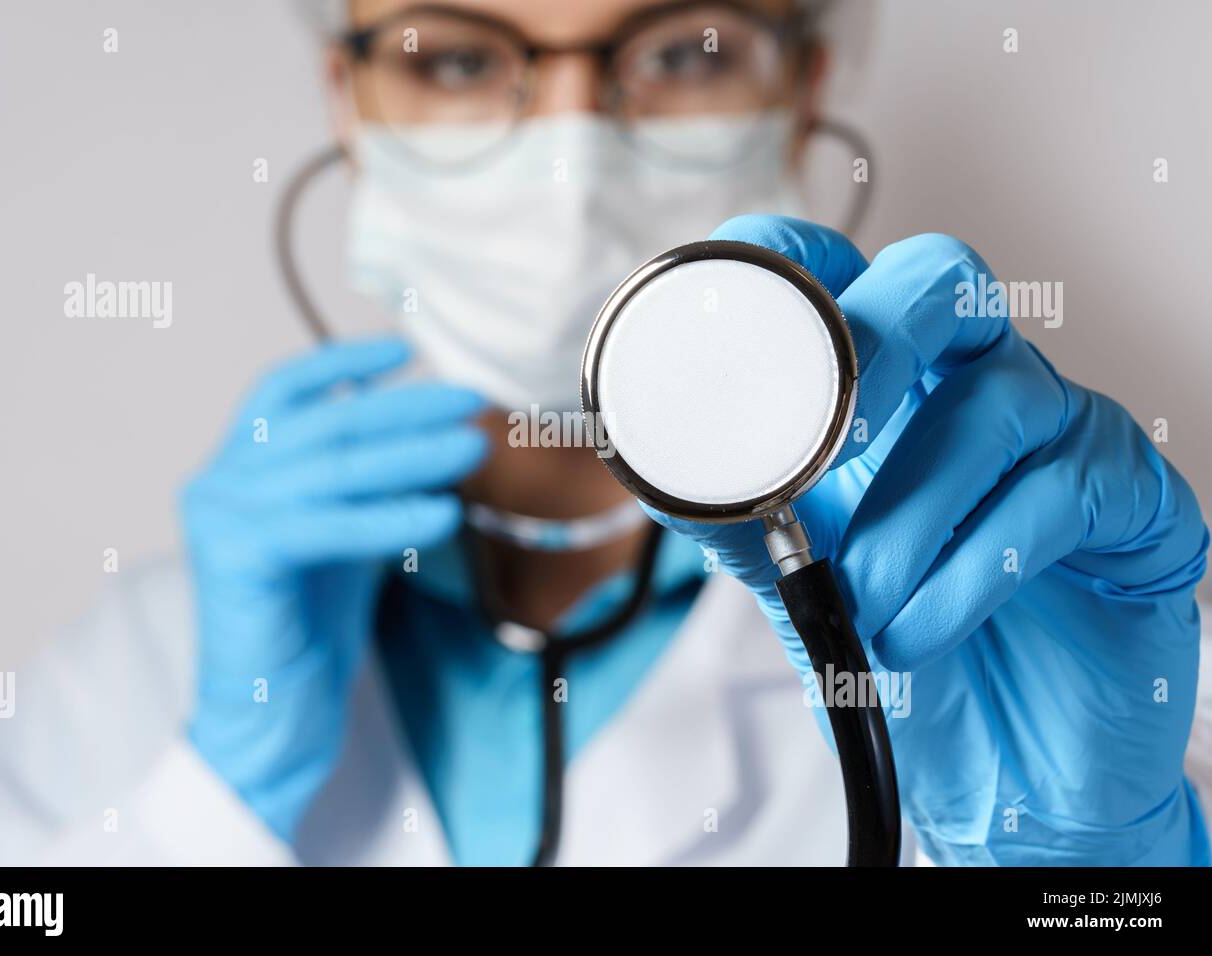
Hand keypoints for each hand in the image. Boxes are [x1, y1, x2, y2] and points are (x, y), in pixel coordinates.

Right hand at [181, 337, 486, 840]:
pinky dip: (390, 517)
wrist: (273, 713)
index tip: (403, 348)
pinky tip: (445, 511)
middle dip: (404, 409)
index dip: (340, 363)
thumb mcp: (348, 532)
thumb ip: (372, 484)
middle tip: (469, 400)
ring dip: (413, 454)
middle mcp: (218, 482)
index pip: (281, 391)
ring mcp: (220, 516)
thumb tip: (439, 436)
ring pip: (333, 470)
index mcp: (237, 468)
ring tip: (473, 445)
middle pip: (323, 425)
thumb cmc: (310, 624)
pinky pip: (327, 525)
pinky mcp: (235, 557)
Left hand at [655, 215, 1210, 864]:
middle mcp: (971, 388)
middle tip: (825, 439)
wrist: (1000, 770)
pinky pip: (1058, 495)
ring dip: (908, 512)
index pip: (844, 275)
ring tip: (864, 598)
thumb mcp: (796, 579)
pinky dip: (970, 568)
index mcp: (886, 390)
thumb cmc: (903, 651)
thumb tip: (649, 456)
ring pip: (993, 400)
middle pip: (941, 279)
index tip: (742, 316)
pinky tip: (920, 629)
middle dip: (876, 342)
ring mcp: (1059, 434)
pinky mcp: (1132, 501)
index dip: (792, 262)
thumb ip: (732, 511)